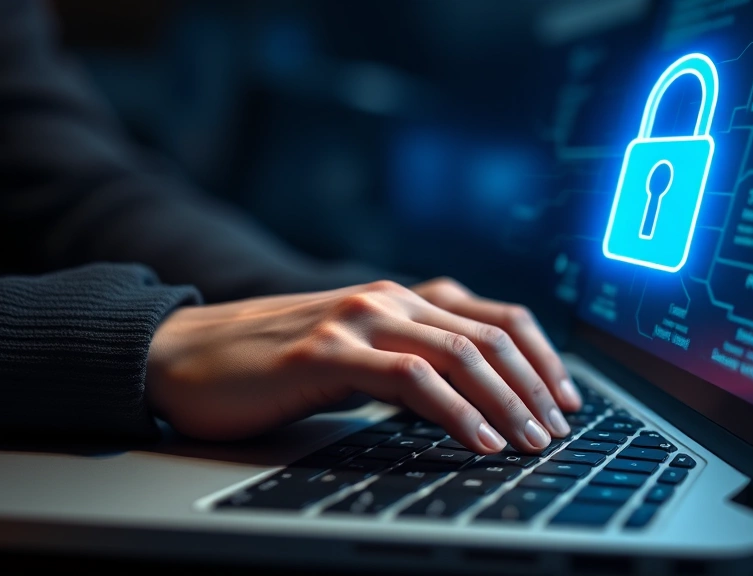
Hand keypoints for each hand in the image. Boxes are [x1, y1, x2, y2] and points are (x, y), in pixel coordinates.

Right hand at [146, 280, 579, 453]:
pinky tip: (479, 442)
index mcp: (402, 298)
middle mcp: (388, 298)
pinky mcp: (326, 352)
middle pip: (490, 336)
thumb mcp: (355, 354)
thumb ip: (408, 359)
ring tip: (531, 442)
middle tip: (559, 430)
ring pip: (459, 355)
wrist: (185, 354)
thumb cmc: (271, 364)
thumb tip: (472, 399)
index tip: (567, 399)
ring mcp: (358, 320)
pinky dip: (455, 412)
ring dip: (506, 403)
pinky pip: (410, 380)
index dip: (542, 358)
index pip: (498, 318)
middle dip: (535, 387)